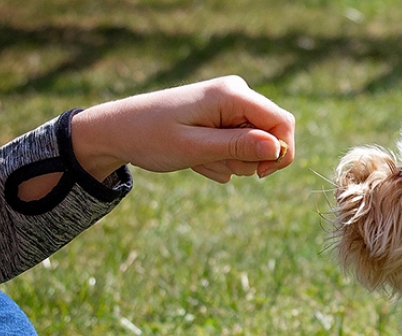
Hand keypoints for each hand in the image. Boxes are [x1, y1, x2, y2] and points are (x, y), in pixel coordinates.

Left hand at [70, 76, 295, 182]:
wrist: (118, 132)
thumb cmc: (151, 137)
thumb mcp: (195, 148)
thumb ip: (238, 146)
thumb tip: (277, 148)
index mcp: (233, 93)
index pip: (283, 122)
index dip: (281, 153)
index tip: (261, 175)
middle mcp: (236, 93)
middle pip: (270, 135)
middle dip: (248, 158)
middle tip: (213, 161)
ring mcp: (229, 106)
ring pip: (255, 145)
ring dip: (231, 161)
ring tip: (199, 158)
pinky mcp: (222, 118)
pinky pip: (238, 146)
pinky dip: (220, 158)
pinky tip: (195, 155)